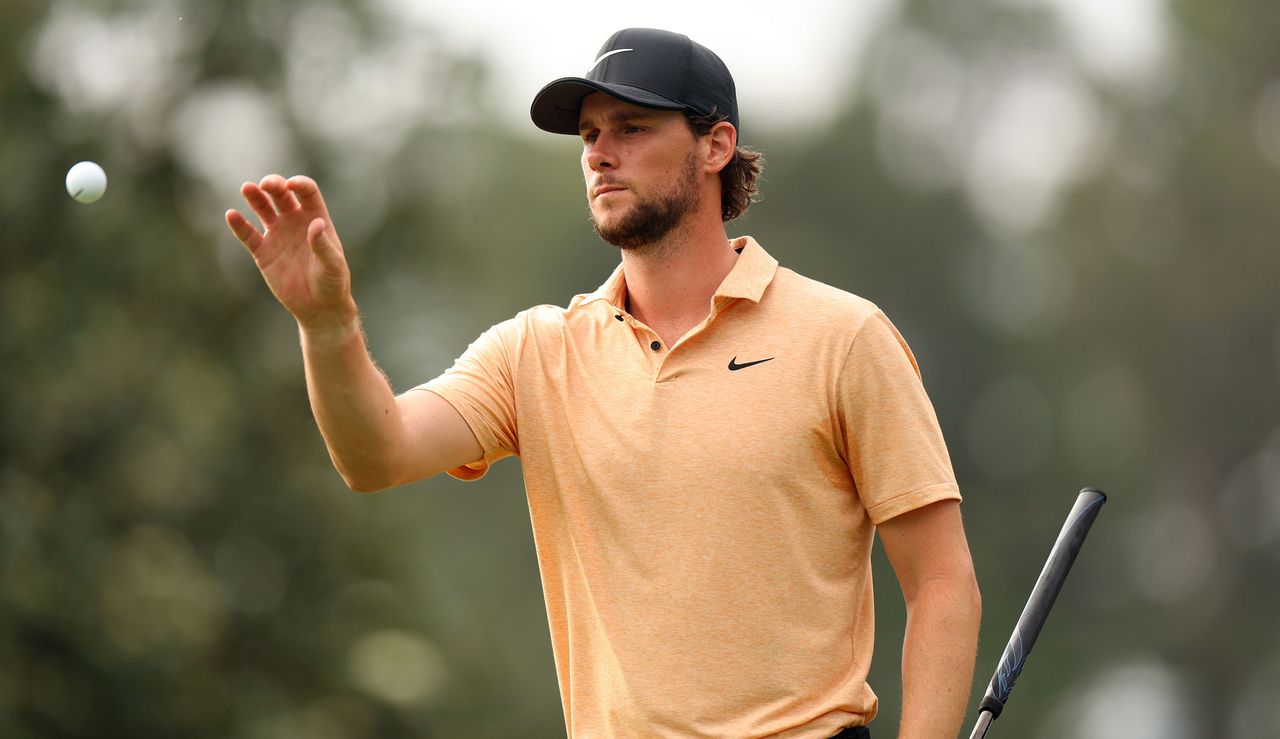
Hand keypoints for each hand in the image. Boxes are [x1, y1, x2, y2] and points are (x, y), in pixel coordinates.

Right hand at [225, 174, 356, 333]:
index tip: (292, 184)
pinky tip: (231, 215)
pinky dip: (239, 225)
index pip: (307, 192)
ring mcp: (278, 235)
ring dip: (255, 197)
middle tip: (265, 184)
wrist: (319, 307)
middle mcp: (295, 221)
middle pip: (282, 195)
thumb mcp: (333, 264)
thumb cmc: (333, 283)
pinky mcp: (263, 252)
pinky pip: (248, 235)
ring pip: (263, 209)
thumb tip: (316, 224)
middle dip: (274, 185)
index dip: (299, 184)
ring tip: (247, 188)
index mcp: (316, 218)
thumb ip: (323, 245)